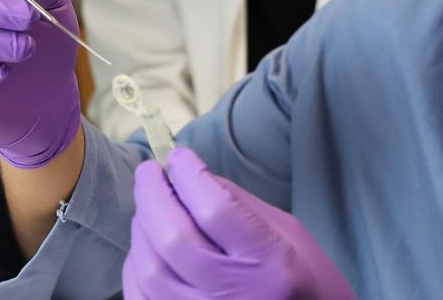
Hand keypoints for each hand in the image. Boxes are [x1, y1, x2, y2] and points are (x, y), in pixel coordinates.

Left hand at [123, 148, 355, 299]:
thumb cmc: (306, 280)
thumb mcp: (288, 233)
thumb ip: (239, 205)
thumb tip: (192, 179)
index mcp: (270, 265)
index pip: (217, 210)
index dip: (190, 176)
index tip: (179, 156)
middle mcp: (233, 296)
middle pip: (174, 239)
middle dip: (153, 197)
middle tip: (149, 172)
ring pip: (150, 270)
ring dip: (142, 230)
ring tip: (149, 207)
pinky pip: (142, 297)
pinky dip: (136, 267)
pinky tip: (146, 247)